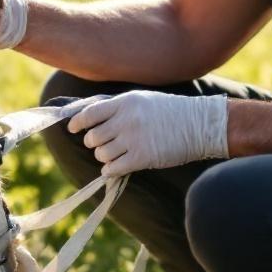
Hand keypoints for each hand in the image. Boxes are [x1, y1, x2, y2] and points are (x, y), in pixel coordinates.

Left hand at [65, 90, 228, 176]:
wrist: (200, 124)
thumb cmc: (171, 111)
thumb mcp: (142, 99)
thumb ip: (118, 107)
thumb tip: (90, 116)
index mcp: (125, 102)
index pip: (90, 114)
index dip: (77, 123)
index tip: (72, 129)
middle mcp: (126, 120)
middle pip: (93, 137)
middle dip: (94, 143)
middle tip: (102, 144)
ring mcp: (134, 139)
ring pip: (101, 154)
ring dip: (104, 157)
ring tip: (114, 156)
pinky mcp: (142, 158)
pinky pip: (113, 169)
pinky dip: (110, 171)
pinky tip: (115, 169)